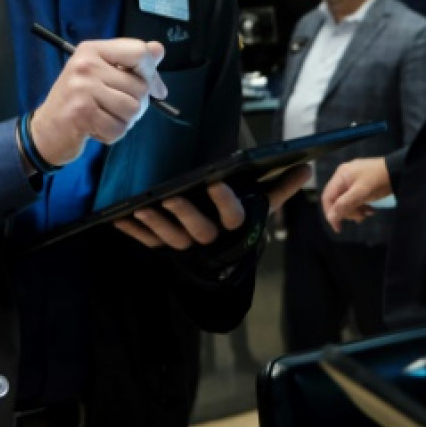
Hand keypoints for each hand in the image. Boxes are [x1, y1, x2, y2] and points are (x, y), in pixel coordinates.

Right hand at [30, 39, 166, 166]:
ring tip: (105, 118)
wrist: (46, 130)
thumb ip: (131, 63)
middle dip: (137, 104)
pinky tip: (96, 129)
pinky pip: (119, 127)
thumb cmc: (77, 101)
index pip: (138, 51)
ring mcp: (82, 88)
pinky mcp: (81, 113)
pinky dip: (112, 134)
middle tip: (115, 109)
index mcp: (92, 50)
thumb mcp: (101, 74)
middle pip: (140, 85)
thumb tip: (158, 50)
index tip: (155, 89)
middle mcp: (86, 65)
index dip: (152, 73)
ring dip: (125, 121)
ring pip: (133, 108)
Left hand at [115, 164, 310, 249]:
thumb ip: (281, 186)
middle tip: (170, 196)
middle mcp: (212, 241)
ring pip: (171, 239)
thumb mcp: (264, 204)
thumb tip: (305, 166)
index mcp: (236, 228)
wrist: (227, 261)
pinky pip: (150, 243)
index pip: (233, 216)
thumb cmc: (244, 222)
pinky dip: (135, 233)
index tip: (215, 182)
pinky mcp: (169, 251)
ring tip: (141, 208)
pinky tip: (120, 218)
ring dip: (155, 224)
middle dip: (184, 214)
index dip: (225, 201)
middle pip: (199, 230)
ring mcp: (189, 248)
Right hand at [321, 157, 390, 231]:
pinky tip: (370, 210)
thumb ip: (345, 204)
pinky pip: (355, 198)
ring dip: (355, 210)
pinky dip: (361, 206)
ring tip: (366, 214)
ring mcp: (353, 179)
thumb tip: (331, 217)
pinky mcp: (362, 183)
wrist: (399, 169)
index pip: (328, 197)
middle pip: (337, 200)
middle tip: (359, 218)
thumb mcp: (361, 193)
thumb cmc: (378, 180)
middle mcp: (344, 176)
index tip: (338, 228)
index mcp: (340, 176)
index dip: (330, 213)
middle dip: (347, 211)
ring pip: (347, 200)